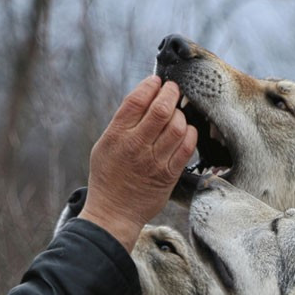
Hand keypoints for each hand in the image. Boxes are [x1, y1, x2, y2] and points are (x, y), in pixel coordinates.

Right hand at [79, 76, 196, 252]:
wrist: (113, 213)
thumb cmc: (107, 177)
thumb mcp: (103, 145)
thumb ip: (121, 123)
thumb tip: (144, 98)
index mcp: (116, 135)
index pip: (136, 100)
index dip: (150, 85)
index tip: (156, 82)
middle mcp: (135, 146)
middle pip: (161, 109)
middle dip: (171, 93)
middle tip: (173, 90)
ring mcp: (154, 161)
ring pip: (178, 126)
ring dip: (181, 114)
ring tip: (178, 113)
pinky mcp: (169, 174)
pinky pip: (187, 147)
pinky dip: (190, 134)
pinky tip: (185, 132)